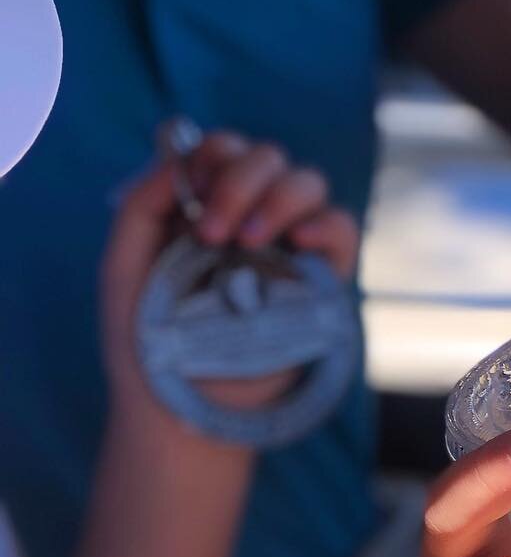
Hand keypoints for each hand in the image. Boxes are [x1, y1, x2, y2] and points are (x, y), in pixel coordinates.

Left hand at [101, 130, 359, 434]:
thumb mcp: (123, 264)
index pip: (225, 149)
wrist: (179, 407)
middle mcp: (252, 215)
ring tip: (247, 246)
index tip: (192, 192)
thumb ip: (141, 204)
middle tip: (213, 234)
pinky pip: (341, 226)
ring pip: (308, 181)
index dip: (213, 154)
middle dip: (239, 180)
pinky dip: (325, 224)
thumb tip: (178, 157)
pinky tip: (297, 244)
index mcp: (208, 206)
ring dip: (277, 199)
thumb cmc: (146, 339)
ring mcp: (289, 244)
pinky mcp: (321, 276)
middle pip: (268, 156)